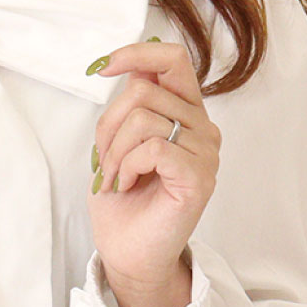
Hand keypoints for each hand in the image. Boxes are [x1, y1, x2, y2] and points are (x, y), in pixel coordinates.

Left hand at [85, 37, 220, 306]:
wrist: (129, 254)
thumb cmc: (124, 204)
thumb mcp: (117, 143)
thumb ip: (131, 104)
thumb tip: (130, 65)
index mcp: (186, 113)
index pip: (172, 59)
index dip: (135, 53)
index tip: (101, 68)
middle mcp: (202, 128)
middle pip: (145, 89)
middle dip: (109, 125)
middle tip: (102, 163)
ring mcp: (205, 153)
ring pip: (145, 118)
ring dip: (114, 151)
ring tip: (113, 179)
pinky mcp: (199, 177)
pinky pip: (153, 147)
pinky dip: (127, 166)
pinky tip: (126, 185)